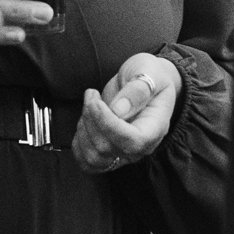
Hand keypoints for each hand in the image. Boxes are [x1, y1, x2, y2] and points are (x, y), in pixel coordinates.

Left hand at [72, 53, 179, 174]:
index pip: (131, 141)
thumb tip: (118, 110)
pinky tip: (85, 121)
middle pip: (107, 148)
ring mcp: (124, 153)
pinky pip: (87, 162)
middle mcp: (141, 147)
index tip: (96, 102)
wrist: (147, 81)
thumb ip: (137, 90)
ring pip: (93, 157)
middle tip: (92, 94)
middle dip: (91, 119)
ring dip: (83, 129)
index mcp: (155, 128)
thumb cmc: (150, 74)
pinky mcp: (109, 153)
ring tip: (90, 106)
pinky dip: (78, 143)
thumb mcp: (148, 71)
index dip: (108, 124)